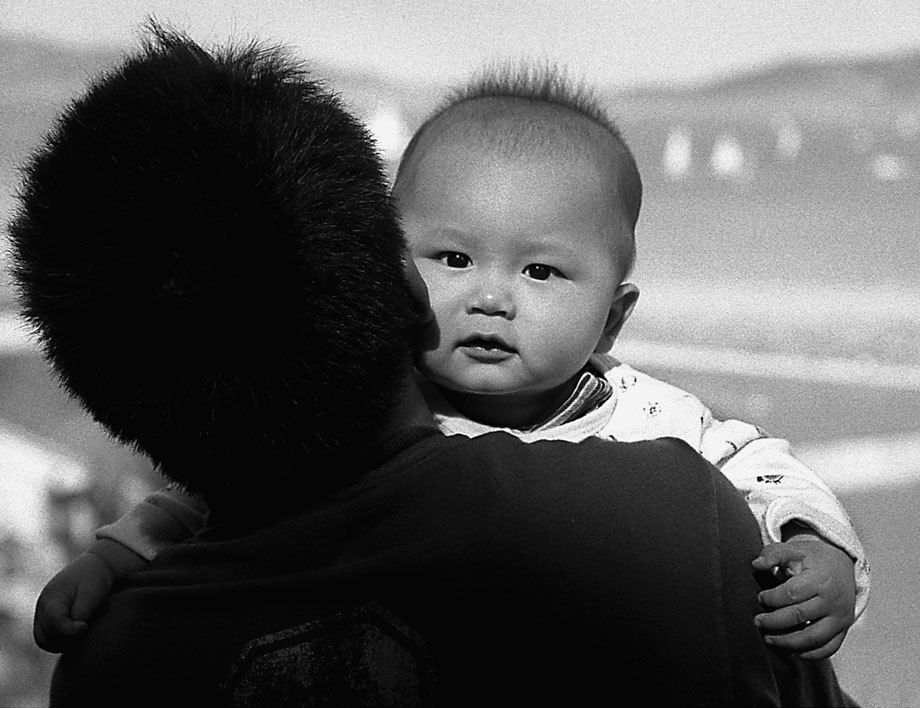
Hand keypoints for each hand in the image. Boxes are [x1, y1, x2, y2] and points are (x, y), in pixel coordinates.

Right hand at [33, 538, 147, 652]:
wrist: (93, 569)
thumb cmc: (95, 579)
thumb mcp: (93, 593)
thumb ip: (83, 612)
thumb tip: (75, 630)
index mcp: (52, 598)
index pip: (54, 623)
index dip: (70, 630)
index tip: (85, 626)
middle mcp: (42, 608)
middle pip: (46, 637)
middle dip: (66, 638)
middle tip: (85, 629)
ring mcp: (42, 615)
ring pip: (45, 642)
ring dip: (63, 642)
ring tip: (82, 631)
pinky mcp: (47, 621)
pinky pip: (49, 640)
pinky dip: (62, 641)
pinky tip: (78, 634)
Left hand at [751, 533, 856, 659]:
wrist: (844, 565)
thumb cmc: (814, 558)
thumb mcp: (795, 549)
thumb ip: (773, 553)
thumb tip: (755, 564)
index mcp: (820, 579)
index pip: (792, 594)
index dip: (772, 598)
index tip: (759, 598)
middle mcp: (833, 601)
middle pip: (799, 616)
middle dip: (774, 621)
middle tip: (758, 621)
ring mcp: (840, 618)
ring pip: (813, 637)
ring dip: (788, 642)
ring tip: (769, 639)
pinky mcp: (844, 629)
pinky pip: (829, 648)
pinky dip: (810, 654)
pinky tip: (792, 651)